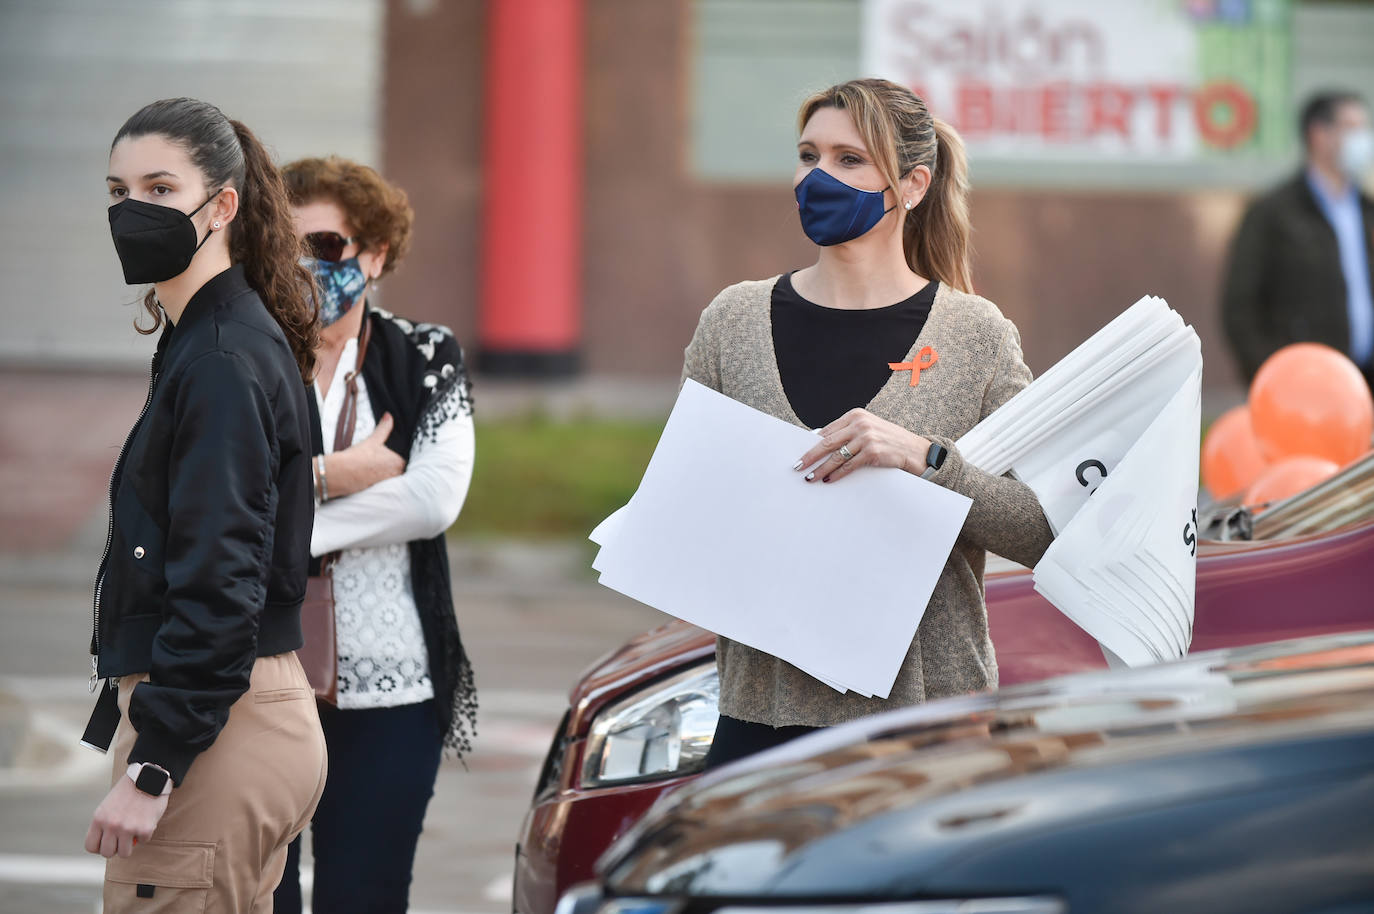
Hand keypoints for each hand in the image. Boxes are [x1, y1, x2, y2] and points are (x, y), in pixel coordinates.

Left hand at [84, 775, 169, 857]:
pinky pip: (143, 841)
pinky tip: (146, 820)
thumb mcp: (108, 806)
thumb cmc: (128, 791)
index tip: (108, 842)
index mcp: (99, 819)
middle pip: (107, 853)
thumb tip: (104, 843)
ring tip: (134, 834)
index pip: (91, 846)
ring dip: (130, 845)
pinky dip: (145, 834)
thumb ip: (103, 824)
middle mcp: (111, 825)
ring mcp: (128, 828)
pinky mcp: (145, 829)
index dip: (99, 847)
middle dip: (115, 848)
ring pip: (124, 853)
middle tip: (122, 840)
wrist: (149, 778)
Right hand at [325, 413, 405, 497]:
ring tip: (372, 467)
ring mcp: (388, 484)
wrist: (341, 473)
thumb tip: (389, 416)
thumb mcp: (373, 440)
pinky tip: (370, 475)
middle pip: (398, 468)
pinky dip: (378, 480)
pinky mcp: (379, 490)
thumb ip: (384, 428)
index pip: (403, 459)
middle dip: (390, 465)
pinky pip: (382, 484)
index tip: (386, 456)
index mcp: (399, 462)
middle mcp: (396, 475)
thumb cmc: (357, 457)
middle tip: (378, 460)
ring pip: (390, 476)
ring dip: (384, 473)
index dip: (395, 457)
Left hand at [795, 408, 931, 483]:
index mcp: (855, 415)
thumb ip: (848, 433)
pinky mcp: (872, 452)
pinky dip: (836, 474)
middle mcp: (859, 424)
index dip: (811, 443)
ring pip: (836, 456)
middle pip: (827, 442)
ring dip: (821, 468)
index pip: (827, 430)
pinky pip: (848, 466)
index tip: (800, 453)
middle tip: (798, 466)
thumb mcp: (868, 429)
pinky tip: (828, 479)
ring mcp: (866, 437)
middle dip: (810, 456)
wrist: (915, 449)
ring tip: (810, 477)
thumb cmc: (888, 441)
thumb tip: (821, 445)